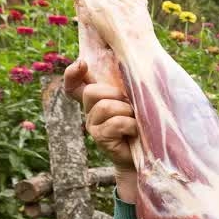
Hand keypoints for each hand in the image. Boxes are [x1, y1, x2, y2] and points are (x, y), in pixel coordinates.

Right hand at [63, 59, 139, 201]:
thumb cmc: (141, 124)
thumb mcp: (133, 102)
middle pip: (92, 92)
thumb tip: (131, 66)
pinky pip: (115, 123)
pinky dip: (130, 124)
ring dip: (126, 111)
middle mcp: (89, 111)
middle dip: (114, 94)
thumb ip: (125, 87)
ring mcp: (92, 125)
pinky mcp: (100, 138)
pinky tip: (134, 131)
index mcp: (95, 100)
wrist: (145, 154)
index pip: (73, 85)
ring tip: (134, 120)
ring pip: (105, 107)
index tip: (82, 64)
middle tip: (129, 106)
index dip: (72, 73)